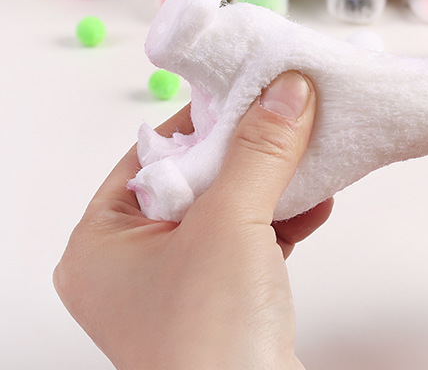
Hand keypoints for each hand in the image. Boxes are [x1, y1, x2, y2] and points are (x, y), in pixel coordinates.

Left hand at [54, 72, 330, 369]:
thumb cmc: (207, 344)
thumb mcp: (229, 224)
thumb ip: (259, 150)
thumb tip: (286, 90)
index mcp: (105, 242)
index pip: (156, 152)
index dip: (205, 116)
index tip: (249, 85)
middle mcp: (137, 262)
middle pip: (200, 176)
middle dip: (252, 147)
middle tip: (287, 109)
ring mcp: (184, 282)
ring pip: (234, 205)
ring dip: (278, 179)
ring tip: (312, 146)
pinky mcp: (227, 298)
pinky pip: (257, 237)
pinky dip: (288, 215)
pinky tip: (319, 197)